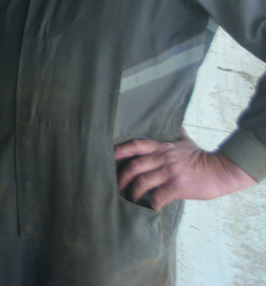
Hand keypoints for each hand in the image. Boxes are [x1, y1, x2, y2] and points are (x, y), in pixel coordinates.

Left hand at [114, 129, 255, 210]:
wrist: (221, 170)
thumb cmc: (202, 157)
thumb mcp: (186, 141)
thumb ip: (175, 134)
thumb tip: (174, 123)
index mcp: (163, 147)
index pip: (136, 145)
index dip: (120, 150)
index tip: (109, 157)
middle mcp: (163, 158)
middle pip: (134, 166)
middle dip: (122, 177)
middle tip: (118, 185)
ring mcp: (170, 172)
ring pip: (142, 182)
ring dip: (134, 192)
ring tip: (132, 198)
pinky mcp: (177, 186)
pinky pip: (158, 196)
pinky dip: (152, 203)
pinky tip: (152, 207)